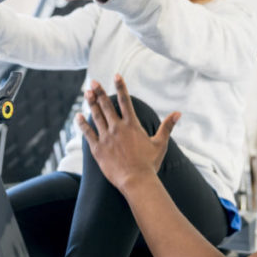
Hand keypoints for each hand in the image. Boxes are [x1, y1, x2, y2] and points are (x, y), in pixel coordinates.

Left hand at [77, 75, 179, 193]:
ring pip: (96, 116)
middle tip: (93, 82)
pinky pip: (87, 132)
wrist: (136, 180)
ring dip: (91, 103)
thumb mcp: (160, 143)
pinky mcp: (97, 148)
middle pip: (106, 105)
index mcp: (132, 125)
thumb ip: (167, 126)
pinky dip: (82, 123)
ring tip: (87, 93)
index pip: (125, 100)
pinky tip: (78, 115)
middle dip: (99, 92)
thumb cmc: (149, 164)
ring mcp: (106, 137)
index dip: (120, 86)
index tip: (116, 75)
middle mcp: (117, 128)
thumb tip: (178, 113)